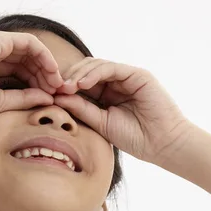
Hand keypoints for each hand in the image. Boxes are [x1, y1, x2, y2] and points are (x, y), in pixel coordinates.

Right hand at [0, 31, 61, 117]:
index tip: (51, 95)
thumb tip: (48, 98)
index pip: (22, 70)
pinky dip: (43, 55)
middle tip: (59, 90)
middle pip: (29, 60)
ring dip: (48, 66)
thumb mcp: (0, 101)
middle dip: (47, 74)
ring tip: (57, 83)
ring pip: (32, 51)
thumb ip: (24, 98)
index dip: (39, 81)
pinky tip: (52, 70)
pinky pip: (29, 43)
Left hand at [53, 58, 193, 165]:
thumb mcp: (101, 123)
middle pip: (86, 70)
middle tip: (53, 88)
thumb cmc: (134, 138)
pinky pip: (111, 68)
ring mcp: (127, 76)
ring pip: (96, 65)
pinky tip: (82, 84)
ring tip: (66, 86)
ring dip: (79, 74)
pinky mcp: (137, 74)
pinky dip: (95, 73)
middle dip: (68, 77)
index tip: (47, 95)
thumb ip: (82, 109)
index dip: (64, 86)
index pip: (81, 83)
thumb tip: (58, 98)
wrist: (162, 144)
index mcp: (107, 94)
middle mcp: (116, 82)